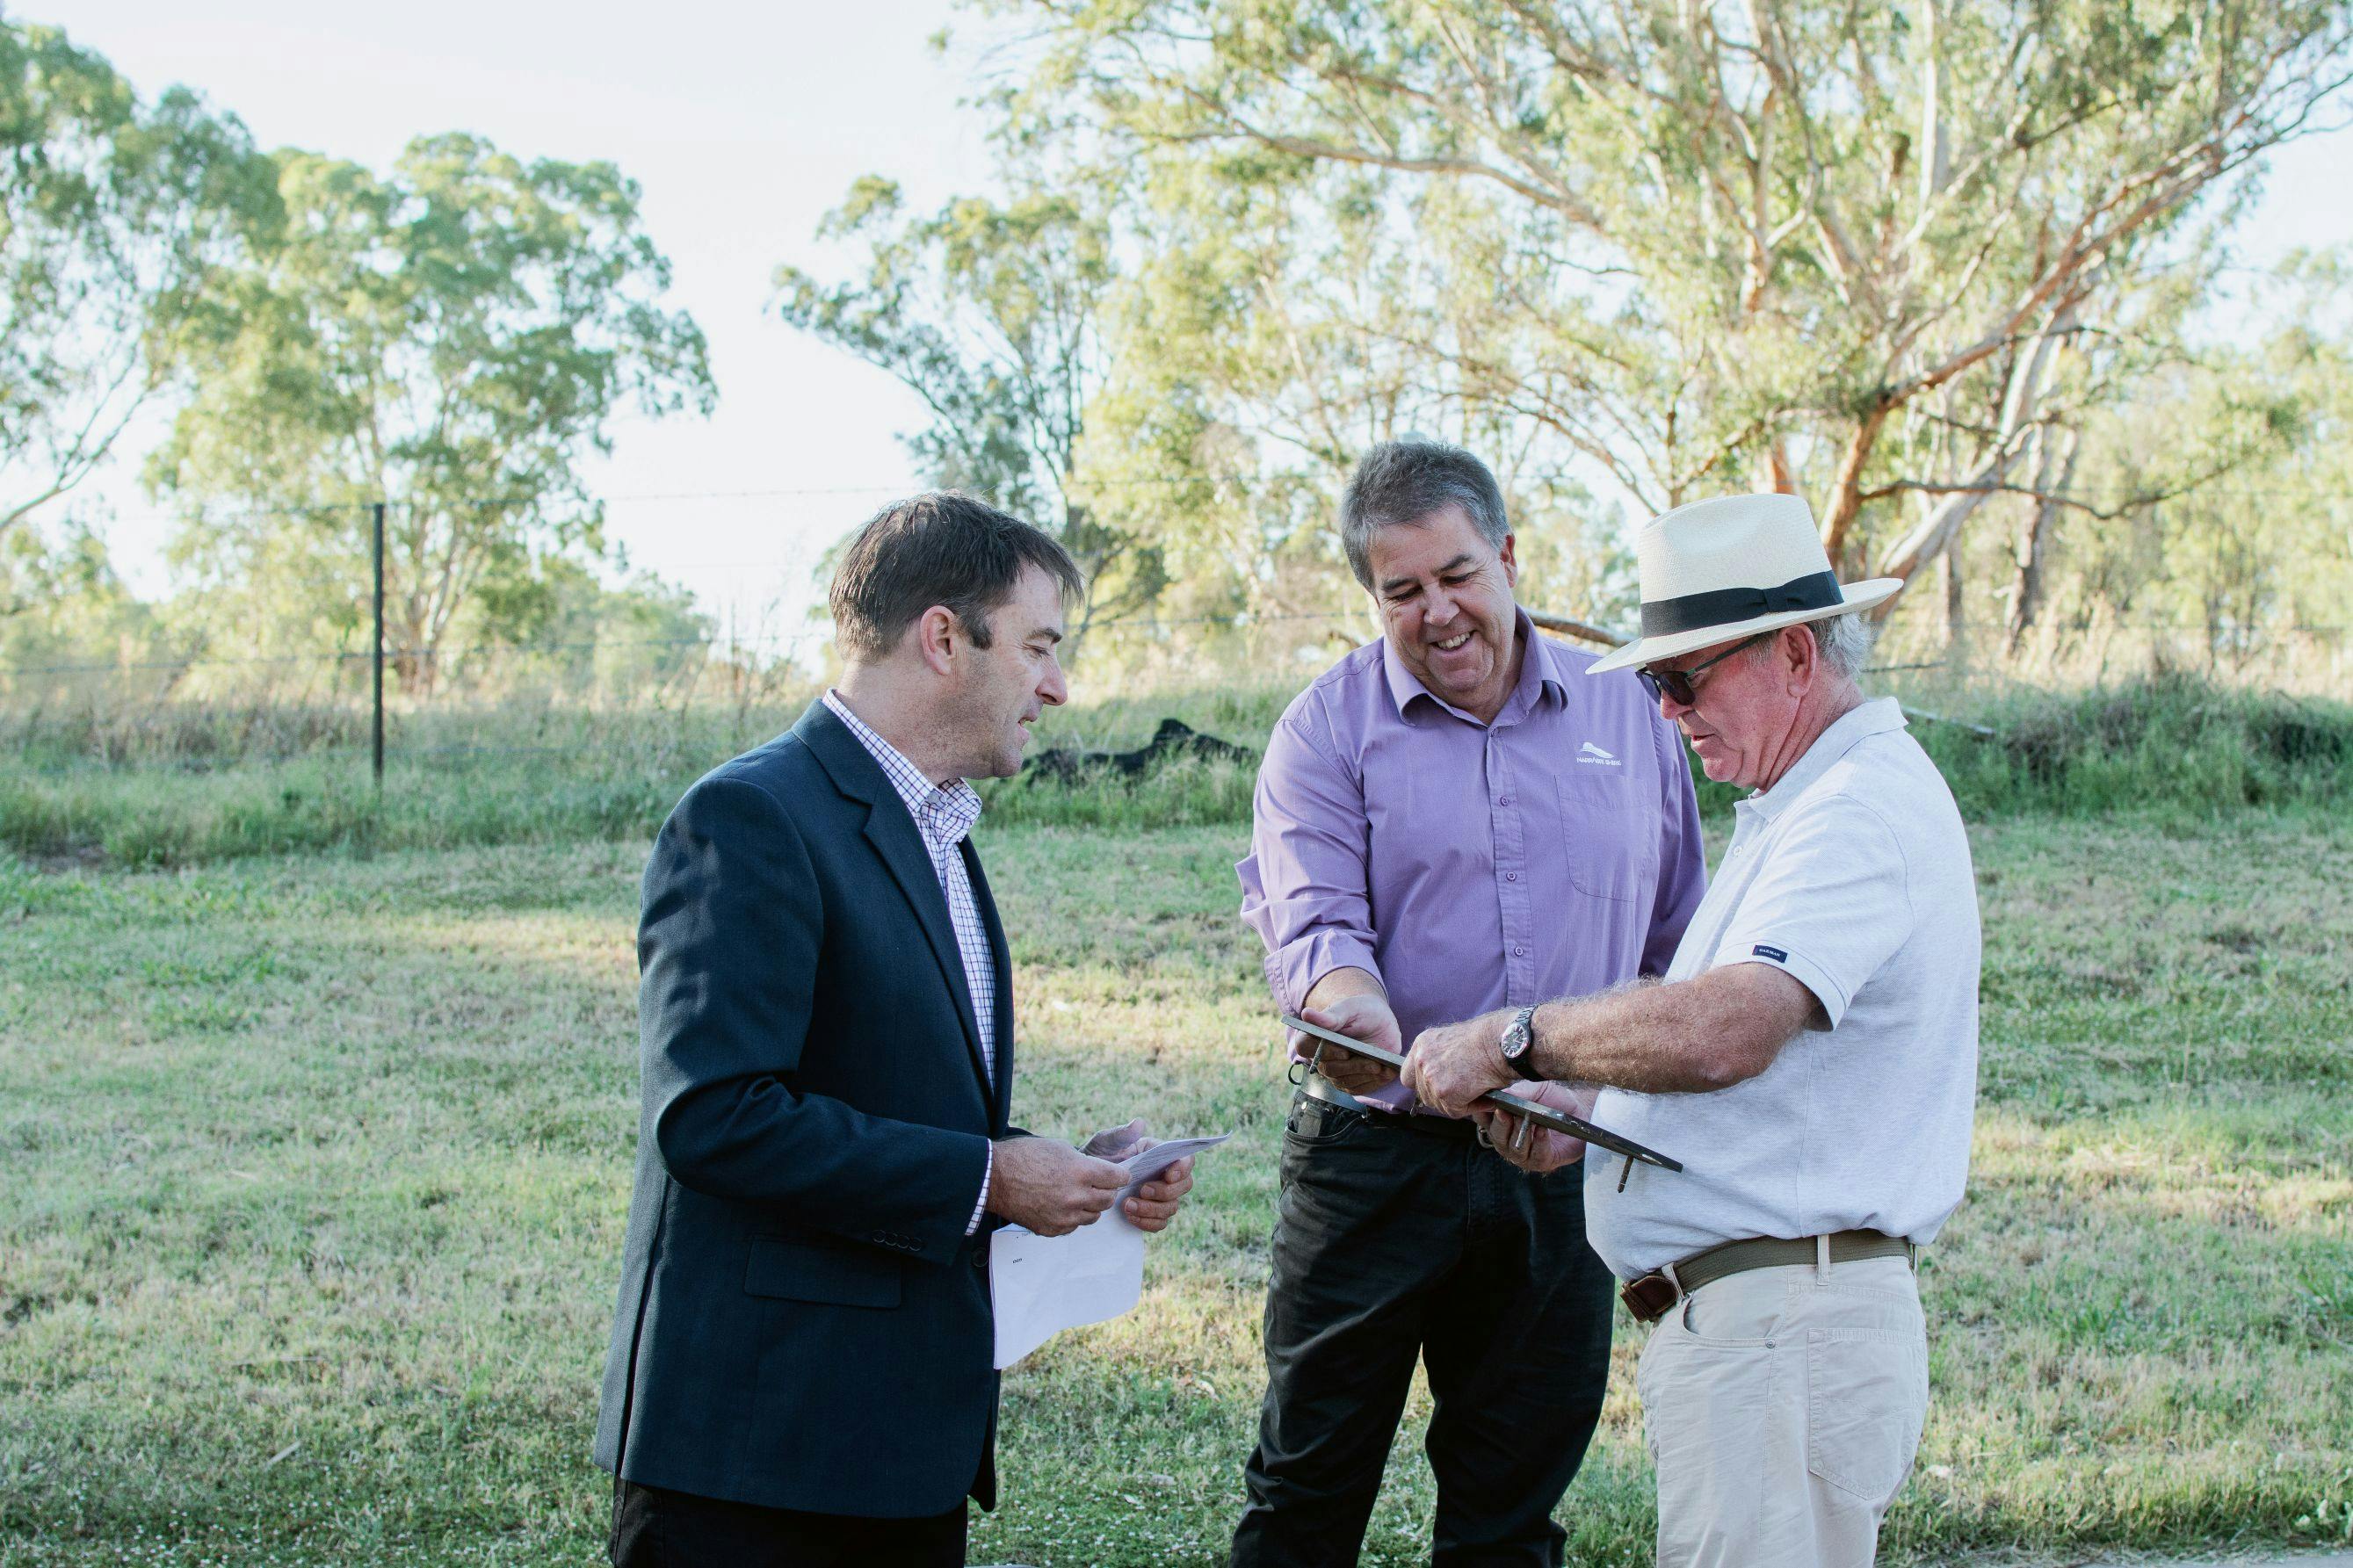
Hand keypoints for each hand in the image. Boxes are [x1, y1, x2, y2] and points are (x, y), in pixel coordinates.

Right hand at [985, 1137, 1125, 1236]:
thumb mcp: (1060, 1147)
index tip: (1117, 1175)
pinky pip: (1073, 1226)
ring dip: (1090, 1205)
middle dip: (1106, 1190)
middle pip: (1108, 1199)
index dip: (1119, 1175)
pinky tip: (1059, 1204)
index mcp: (1082, 1172)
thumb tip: (1102, 1171)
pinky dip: (1071, 1217)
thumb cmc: (1026, 1156)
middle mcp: (1077, 1197)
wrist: (994, 1178)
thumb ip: (1085, 1162)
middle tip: (1097, 1183)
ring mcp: (1064, 1217)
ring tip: (1076, 1194)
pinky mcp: (1052, 1229)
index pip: (1118, 1179)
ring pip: (1093, 1216)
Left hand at [1079, 1120, 1194, 1231]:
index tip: (1168, 1175)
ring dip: (1152, 1209)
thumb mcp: (1105, 1142)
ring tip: (1127, 1205)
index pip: (1186, 1160)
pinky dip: (1147, 1222)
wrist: (1083, 1182)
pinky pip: (1160, 1224)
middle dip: (1166, 1191)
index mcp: (1159, 1154)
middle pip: (1185, 1186)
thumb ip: (1122, 1134)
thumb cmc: (1097, 1156)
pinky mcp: (1150, 1213)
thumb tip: (1139, 1123)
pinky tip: (1129, 1216)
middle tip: (1142, 1190)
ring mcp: (1159, 1196)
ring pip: (1172, 1207)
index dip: (1183, 1169)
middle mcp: (1164, 1175)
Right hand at [1291, 995, 1401, 1095]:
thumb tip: (1307, 1014)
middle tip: (1373, 1063)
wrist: (1379, 1023)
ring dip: (1364, 1075)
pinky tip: (1387, 1073)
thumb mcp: (1350, 1009)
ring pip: (1344, 1081)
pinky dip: (1373, 1082)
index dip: (1323, 1052)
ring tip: (1382, 1067)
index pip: (1305, 1047)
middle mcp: (1321, 1057)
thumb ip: (1331, 1016)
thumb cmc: (1361, 1012)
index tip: (1344, 1051)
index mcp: (1314, 1036)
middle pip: (1329, 1069)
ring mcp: (1335, 1072)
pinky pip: (1358, 1088)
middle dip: (1352, 1067)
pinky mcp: (1350, 1082)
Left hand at [1403, 1009, 1516, 1116]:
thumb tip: (1441, 1083)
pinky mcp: (1444, 1092)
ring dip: (1459, 1102)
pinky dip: (1472, 1107)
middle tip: (1467, 1090)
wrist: (1502, 1042)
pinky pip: (1455, 1111)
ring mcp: (1430, 1077)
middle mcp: (1421, 1060)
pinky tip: (1484, 1094)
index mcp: (1422, 1044)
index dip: (1423, 1085)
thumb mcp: (1454, 1042)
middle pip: (1423, 1094)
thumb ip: (1440, 1060)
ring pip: (1439, 1104)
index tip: (1438, 1087)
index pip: (1407, 1075)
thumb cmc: (1488, 1040)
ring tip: (1478, 1089)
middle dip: (1444, 1097)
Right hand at [1470, 1080, 1592, 1173]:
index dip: (1482, 1112)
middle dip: (1501, 1124)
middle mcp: (1508, 1140)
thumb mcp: (1535, 1090)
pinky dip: (1539, 1142)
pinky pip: (1536, 1156)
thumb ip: (1519, 1092)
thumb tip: (1502, 1095)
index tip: (1489, 1104)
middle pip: (1496, 1136)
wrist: (1579, 1109)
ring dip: (1520, 1133)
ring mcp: (1523, 1154)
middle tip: (1506, 1112)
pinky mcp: (1542, 1162)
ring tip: (1528, 1119)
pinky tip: (1542, 1130)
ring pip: (1514, 1149)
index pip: (1482, 1119)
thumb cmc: (1553, 1098)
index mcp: (1500, 1121)